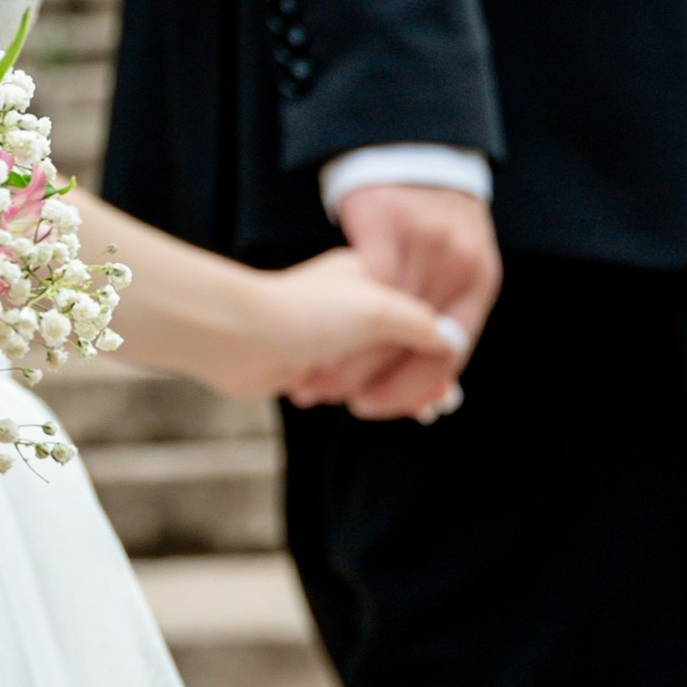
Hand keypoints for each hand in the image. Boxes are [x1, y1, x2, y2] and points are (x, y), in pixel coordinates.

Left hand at [210, 250, 468, 415]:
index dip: (437, 344)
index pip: (418, 310)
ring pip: (373, 364)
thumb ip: (419, 324)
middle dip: (418, 370)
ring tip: (418, 411)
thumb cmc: (305, 313)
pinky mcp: (309, 359)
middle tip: (440, 401)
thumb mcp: (378, 309)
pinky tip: (375, 406)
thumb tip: (449, 340)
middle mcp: (351, 300)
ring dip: (391, 387)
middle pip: (399, 339)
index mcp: (370, 275)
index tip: (449, 375)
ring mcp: (330, 331)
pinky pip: (347, 380)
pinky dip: (364, 393)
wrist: (236, 335)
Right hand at [289, 182, 501, 421]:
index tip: (382, 406)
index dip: (416, 388)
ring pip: (390, 322)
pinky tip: (320, 341)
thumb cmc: (421, 228)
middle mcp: (461, 264)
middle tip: (351, 404)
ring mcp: (426, 243)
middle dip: (383, 383)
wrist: (407, 154)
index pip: (452, 353)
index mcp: (480, 281)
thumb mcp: (445, 275)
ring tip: (323, 384)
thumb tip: (438, 401)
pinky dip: (343, 322)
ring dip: (354, 362)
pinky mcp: (387, 225)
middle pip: (421, 342)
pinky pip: (367, 291)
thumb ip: (437, 331)